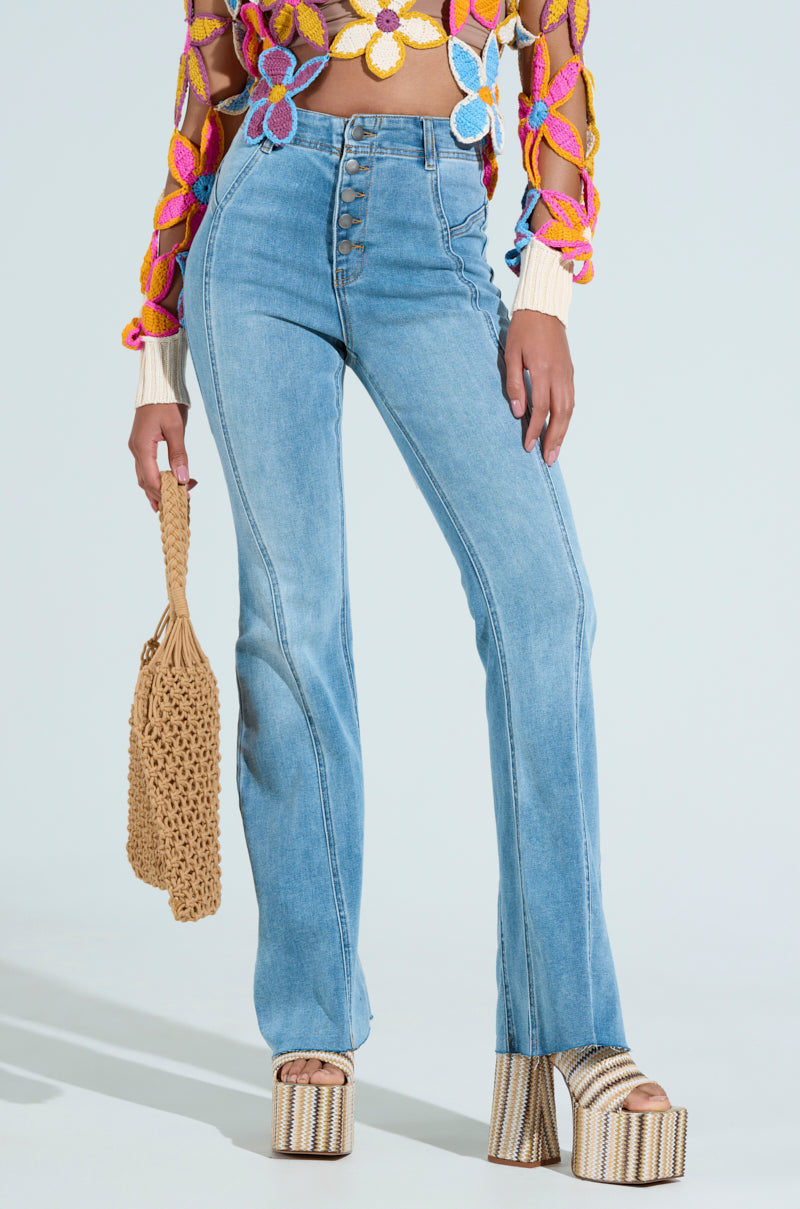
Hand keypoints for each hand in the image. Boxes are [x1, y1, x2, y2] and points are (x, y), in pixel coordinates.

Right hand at [128, 402, 197, 512]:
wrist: (158, 385)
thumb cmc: (167, 404)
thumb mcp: (176, 428)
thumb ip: (179, 455)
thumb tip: (182, 479)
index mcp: (142, 447)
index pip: (152, 479)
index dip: (167, 492)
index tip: (184, 498)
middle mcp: (136, 449)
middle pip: (146, 482)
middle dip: (164, 494)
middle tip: (185, 499)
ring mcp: (137, 447)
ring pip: (144, 477)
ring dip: (159, 490)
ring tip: (175, 501)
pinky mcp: (141, 445)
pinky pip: (146, 469)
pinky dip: (155, 481)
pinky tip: (164, 489)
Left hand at [503, 309, 574, 464]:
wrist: (544, 308)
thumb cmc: (524, 329)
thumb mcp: (511, 353)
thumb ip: (514, 383)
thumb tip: (518, 411)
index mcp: (543, 369)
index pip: (541, 408)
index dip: (535, 429)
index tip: (528, 446)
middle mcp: (559, 374)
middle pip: (561, 414)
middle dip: (554, 439)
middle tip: (549, 459)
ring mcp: (567, 373)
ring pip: (569, 409)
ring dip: (563, 432)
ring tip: (555, 450)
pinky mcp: (570, 372)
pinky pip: (571, 400)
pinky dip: (567, 417)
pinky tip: (560, 428)